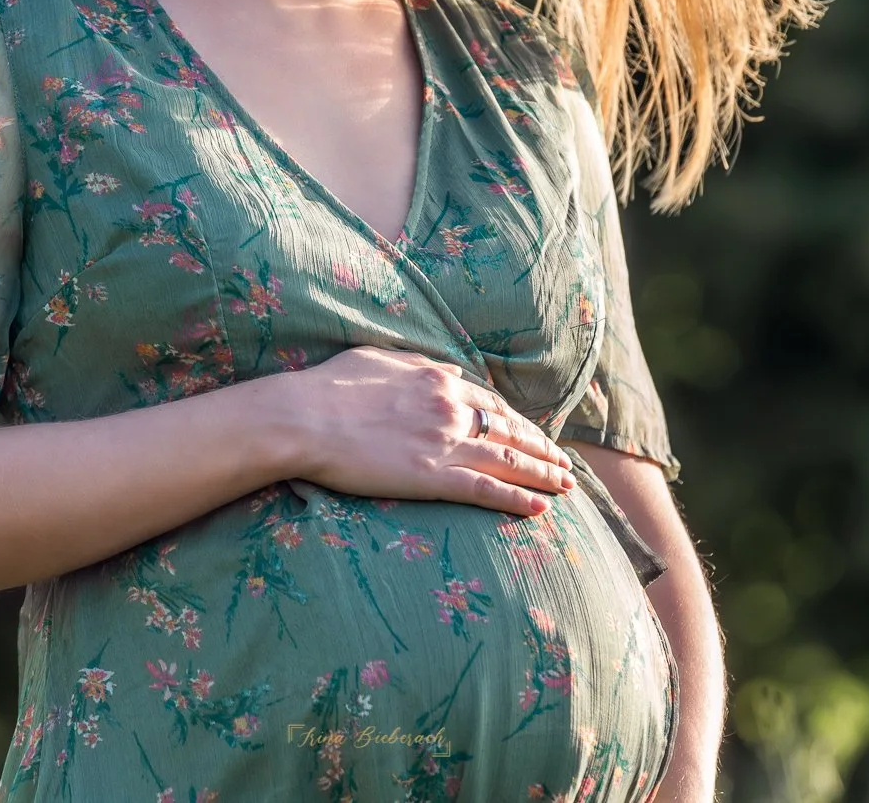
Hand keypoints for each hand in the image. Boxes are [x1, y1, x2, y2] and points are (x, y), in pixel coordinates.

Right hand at [276, 346, 577, 514]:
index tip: (533, 433)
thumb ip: (414, 364)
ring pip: (509, 460)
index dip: (518, 421)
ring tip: (565, 486)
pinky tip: (540, 509)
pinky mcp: (433, 478)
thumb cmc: (329, 386)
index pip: (492, 403)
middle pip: (511, 431)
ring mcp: (445, 444)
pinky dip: (517, 500)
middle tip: (564, 464)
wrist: (303, 418)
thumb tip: (437, 369)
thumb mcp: (378, 358)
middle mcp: (451, 409)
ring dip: (542, 475)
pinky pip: (487, 490)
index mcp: (438, 379)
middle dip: (541, 448)